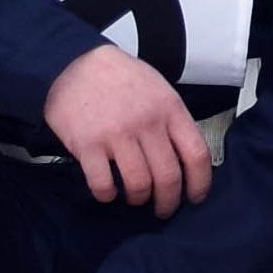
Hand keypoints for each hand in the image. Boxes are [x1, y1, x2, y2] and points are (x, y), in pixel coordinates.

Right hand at [44, 42, 213, 214]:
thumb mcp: (158, 88)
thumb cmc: (120, 79)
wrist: (73, 64)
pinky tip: (107, 191)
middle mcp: (146, 122)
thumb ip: (172, 120)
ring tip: (135, 197)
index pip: (196, 154)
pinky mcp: (87, 145)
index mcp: (169, 108)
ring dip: (139, 198)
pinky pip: (103, 184)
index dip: (200, 183)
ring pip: (138, 185)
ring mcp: (117, 134)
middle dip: (168, 201)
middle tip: (163, 209)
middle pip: (168, 177)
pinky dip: (107, 195)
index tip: (195, 197)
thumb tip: (187, 159)